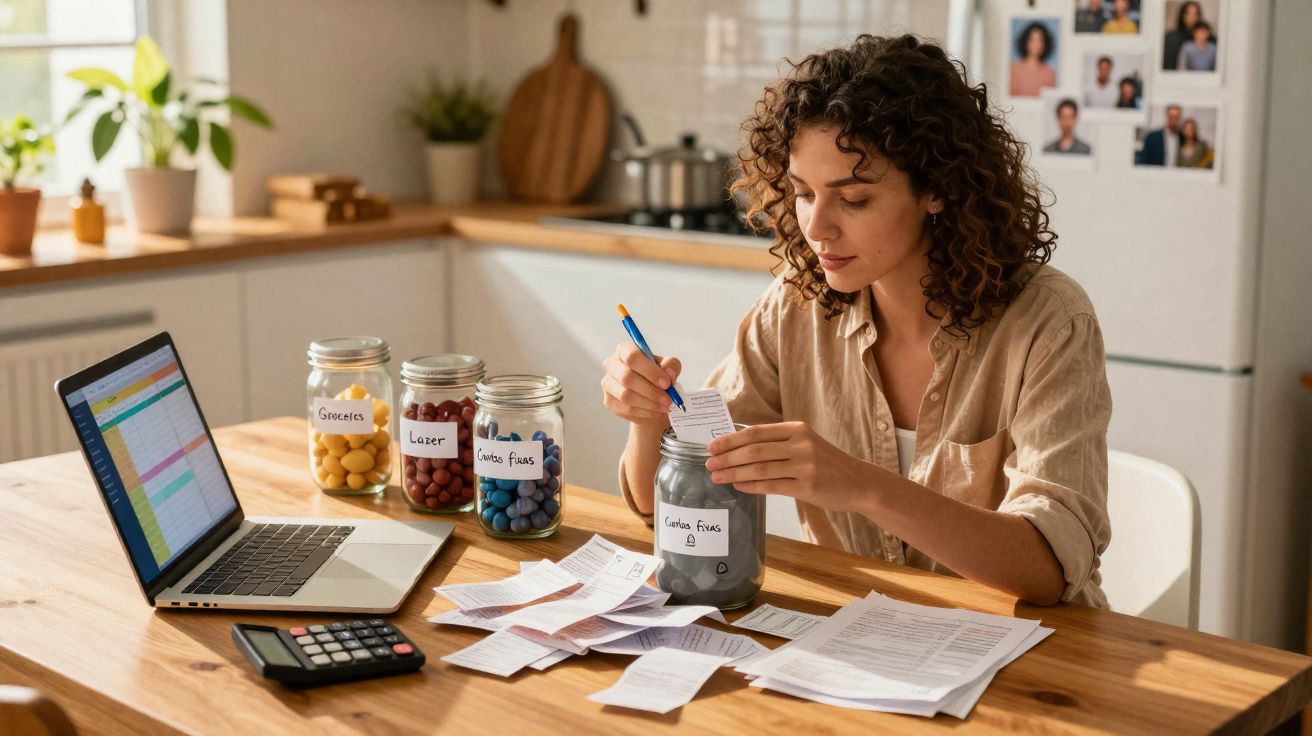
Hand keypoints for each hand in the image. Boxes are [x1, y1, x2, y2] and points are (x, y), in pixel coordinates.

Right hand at [601, 341, 681, 427]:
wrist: (650, 396)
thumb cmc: (657, 376)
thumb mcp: (669, 367)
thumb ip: (671, 365)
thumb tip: (668, 373)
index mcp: (625, 350)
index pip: (632, 356)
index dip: (649, 371)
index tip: (666, 383)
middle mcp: (612, 364)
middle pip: (626, 377)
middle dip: (651, 391)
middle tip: (668, 400)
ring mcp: (608, 384)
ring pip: (626, 395)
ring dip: (649, 404)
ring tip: (665, 407)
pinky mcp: (609, 401)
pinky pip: (626, 409)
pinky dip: (644, 412)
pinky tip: (656, 412)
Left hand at [705, 421, 881, 512]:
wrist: (858, 482)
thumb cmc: (826, 463)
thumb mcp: (805, 443)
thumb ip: (777, 443)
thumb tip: (739, 448)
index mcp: (796, 429)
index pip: (756, 432)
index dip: (731, 439)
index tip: (712, 446)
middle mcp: (800, 443)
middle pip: (754, 449)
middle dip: (727, 457)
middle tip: (709, 464)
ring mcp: (805, 465)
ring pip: (760, 468)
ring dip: (734, 472)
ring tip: (717, 477)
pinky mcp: (807, 486)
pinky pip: (772, 486)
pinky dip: (751, 485)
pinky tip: (738, 486)